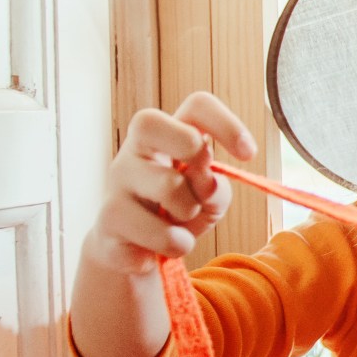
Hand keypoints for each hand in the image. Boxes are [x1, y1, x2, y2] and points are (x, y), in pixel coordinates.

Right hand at [82, 92, 257, 276]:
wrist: (130, 250)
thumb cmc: (175, 212)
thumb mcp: (208, 199)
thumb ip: (216, 187)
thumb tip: (207, 184)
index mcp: (167, 137)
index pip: (195, 106)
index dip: (225, 123)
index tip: (249, 154)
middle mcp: (135, 151)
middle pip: (151, 122)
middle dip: (191, 153)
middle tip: (201, 190)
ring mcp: (116, 183)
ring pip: (167, 184)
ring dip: (190, 215)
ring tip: (180, 228)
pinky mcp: (107, 220)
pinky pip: (157, 234)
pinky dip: (173, 247)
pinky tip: (159, 248)